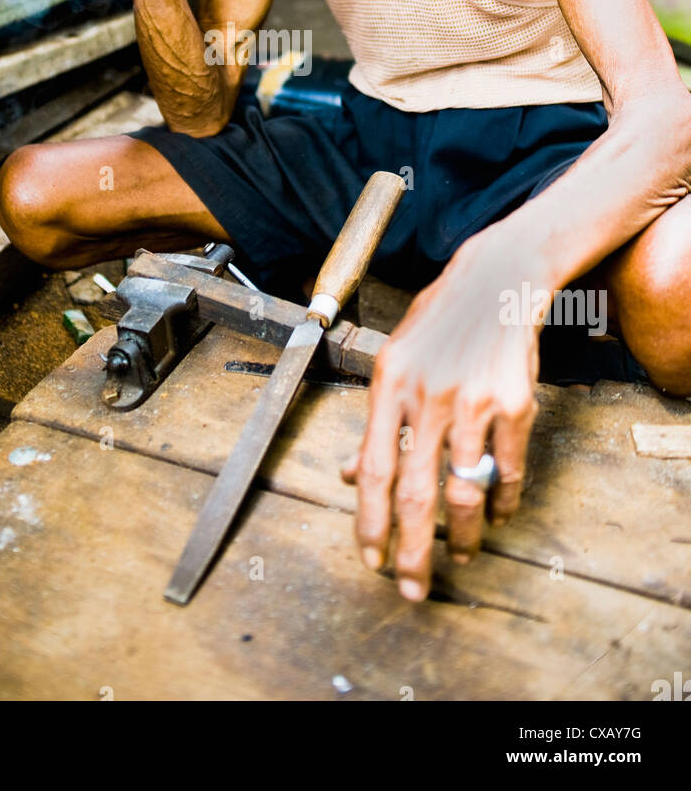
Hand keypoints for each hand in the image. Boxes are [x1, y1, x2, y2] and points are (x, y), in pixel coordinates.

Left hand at [342, 236, 540, 600]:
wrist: (496, 280)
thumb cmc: (438, 322)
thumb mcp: (394, 360)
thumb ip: (377, 421)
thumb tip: (353, 477)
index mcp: (390, 386)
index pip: (375, 470)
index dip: (371, 523)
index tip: (371, 560)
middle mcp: (429, 397)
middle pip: (417, 494)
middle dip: (412, 551)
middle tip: (411, 588)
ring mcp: (474, 402)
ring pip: (466, 492)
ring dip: (464, 537)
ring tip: (461, 557)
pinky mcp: (515, 404)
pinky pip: (508, 471)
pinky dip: (503, 503)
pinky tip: (497, 515)